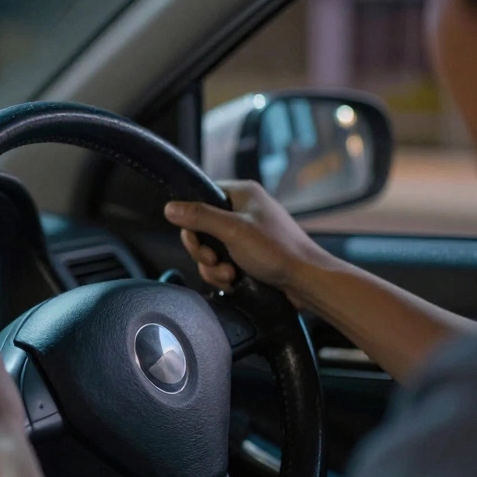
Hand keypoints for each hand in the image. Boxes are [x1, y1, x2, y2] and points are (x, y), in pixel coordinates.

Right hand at [164, 180, 333, 303]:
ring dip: (213, 267)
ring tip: (230, 275)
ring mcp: (244, 235)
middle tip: (214, 260)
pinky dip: (223, 275)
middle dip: (203, 251)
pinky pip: (221, 264)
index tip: (196, 238)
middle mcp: (242, 211)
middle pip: (200, 228)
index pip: (201, 196)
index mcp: (241, 194)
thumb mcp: (233, 231)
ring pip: (209, 250)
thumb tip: (170, 208)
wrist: (307, 282)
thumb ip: (199, 217)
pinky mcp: (247, 256)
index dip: (192, 219)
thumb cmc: (277, 251)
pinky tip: (235, 282)